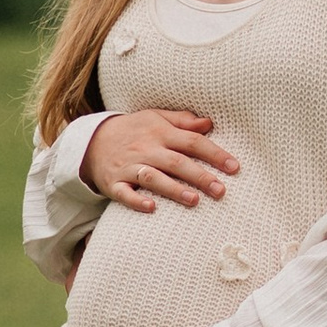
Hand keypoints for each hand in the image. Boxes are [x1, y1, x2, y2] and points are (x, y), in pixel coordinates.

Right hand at [84, 109, 238, 213]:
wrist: (92, 140)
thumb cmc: (133, 130)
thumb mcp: (155, 118)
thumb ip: (182, 121)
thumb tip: (209, 123)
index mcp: (160, 133)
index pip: (192, 142)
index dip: (214, 153)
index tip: (234, 167)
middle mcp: (146, 149)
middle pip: (176, 162)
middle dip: (200, 176)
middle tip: (221, 190)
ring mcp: (129, 167)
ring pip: (153, 178)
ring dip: (173, 189)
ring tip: (194, 201)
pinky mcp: (114, 183)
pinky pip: (124, 193)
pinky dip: (136, 201)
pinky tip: (151, 208)